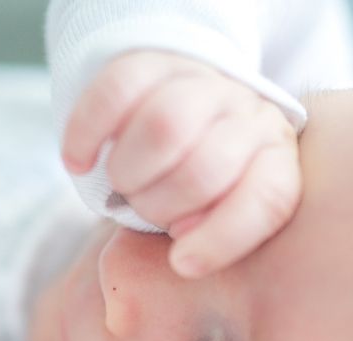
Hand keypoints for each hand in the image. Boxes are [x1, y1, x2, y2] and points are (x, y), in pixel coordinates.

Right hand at [62, 50, 301, 276]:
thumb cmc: (196, 188)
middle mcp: (247, 115)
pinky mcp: (148, 65)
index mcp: (274, 161)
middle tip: (147, 206)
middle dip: (160, 206)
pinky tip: (79, 161)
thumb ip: (212, 238)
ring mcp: (199, 83)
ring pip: (164, 127)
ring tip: (122, 182)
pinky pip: (113, 95)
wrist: (179, 113)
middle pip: (202, 171)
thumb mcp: (216, 218)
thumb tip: (185, 258)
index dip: (221, 238)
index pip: (268, 199)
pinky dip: (86, 137)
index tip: (183, 263)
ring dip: (127, 172)